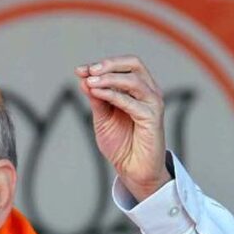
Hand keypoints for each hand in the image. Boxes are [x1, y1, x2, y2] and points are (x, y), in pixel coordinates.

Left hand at [75, 55, 171, 200]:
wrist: (133, 169)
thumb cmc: (121, 144)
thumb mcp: (103, 118)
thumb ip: (96, 99)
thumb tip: (83, 79)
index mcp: (139, 89)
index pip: (125, 65)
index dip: (102, 64)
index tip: (80, 70)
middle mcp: (149, 92)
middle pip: (134, 64)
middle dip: (109, 65)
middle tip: (89, 71)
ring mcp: (153, 104)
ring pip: (133, 81)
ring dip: (109, 79)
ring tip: (90, 82)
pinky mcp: (152, 118)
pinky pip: (132, 102)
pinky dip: (112, 95)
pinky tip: (96, 93)